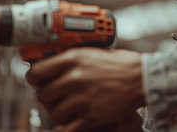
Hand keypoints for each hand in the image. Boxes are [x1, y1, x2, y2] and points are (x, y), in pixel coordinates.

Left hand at [26, 47, 144, 130]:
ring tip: (67, 109)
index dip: (34, 78)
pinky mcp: (91, 116)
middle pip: (42, 94)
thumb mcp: (92, 52)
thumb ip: (71, 58)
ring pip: (53, 113)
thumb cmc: (121, 63)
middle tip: (56, 96)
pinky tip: (73, 121)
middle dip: (47, 97)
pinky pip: (66, 128)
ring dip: (58, 113)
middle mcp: (74, 78)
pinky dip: (67, 127)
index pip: (36, 72)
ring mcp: (82, 98)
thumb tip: (51, 62)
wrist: (143, 77)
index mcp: (73, 59)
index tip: (37, 80)